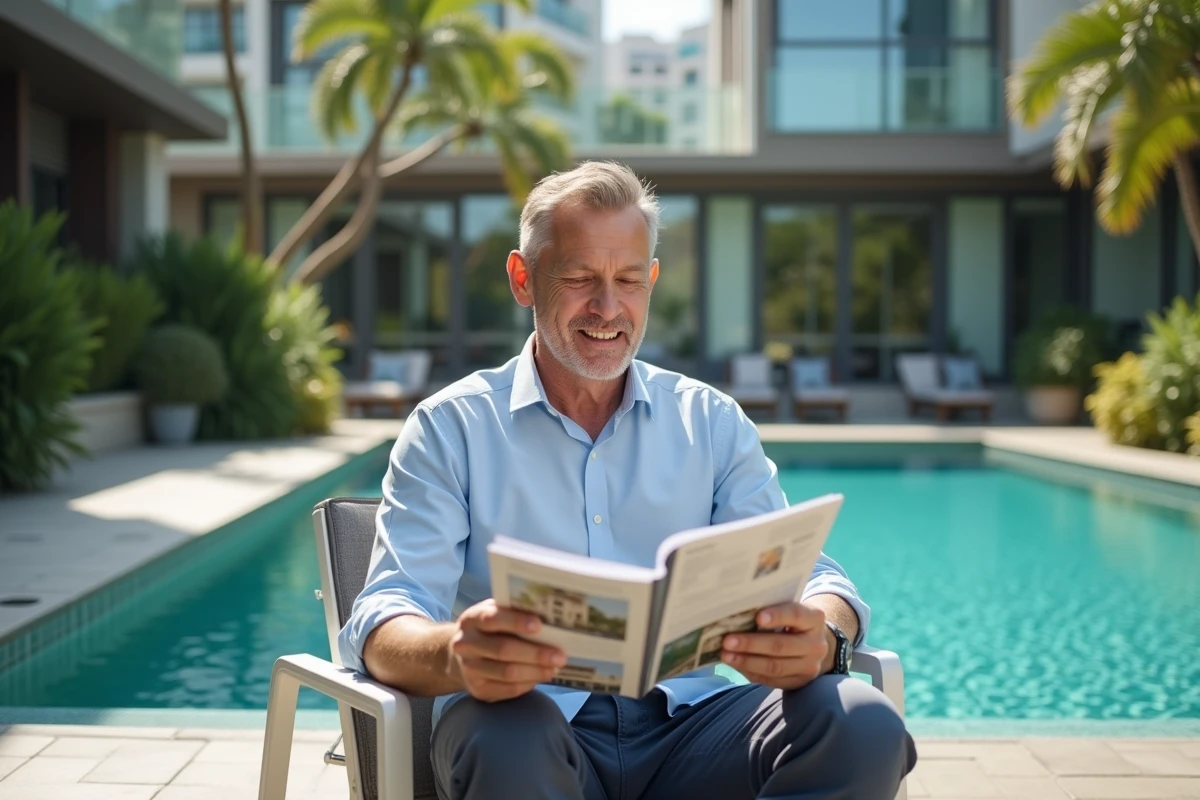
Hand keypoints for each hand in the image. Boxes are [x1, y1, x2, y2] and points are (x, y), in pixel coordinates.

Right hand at [449, 599, 565, 701]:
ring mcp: (470, 668)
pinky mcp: (477, 689)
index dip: (516, 622)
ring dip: (535, 671)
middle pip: (503, 650)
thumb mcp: (495, 613)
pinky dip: (528, 683)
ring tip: (554, 668)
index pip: (492, 619)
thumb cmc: (489, 629)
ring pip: (507, 672)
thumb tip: (549, 617)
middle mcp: (466, 644)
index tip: (539, 625)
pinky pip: (508, 689)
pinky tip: (541, 676)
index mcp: (472, 619)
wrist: (462, 654)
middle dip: (535, 653)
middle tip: (559, 656)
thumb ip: (514, 612)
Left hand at [720, 601, 828, 689]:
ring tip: (726, 656)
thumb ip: (772, 610)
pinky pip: (771, 680)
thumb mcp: (790, 609)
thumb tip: (737, 612)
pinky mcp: (798, 682)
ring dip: (747, 662)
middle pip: (781, 645)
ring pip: (775, 666)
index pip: (795, 615)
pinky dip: (750, 672)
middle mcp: (816, 644)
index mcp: (814, 618)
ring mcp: (809, 666)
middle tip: (727, 641)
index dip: (777, 616)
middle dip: (751, 644)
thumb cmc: (792, 620)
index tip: (757, 618)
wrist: (813, 644)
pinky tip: (736, 665)